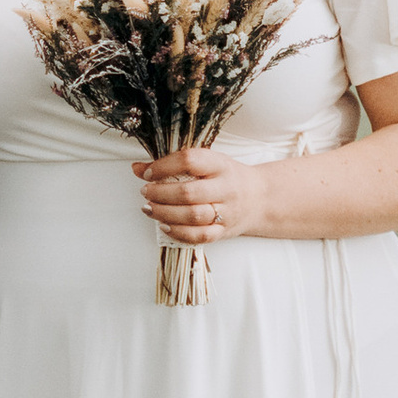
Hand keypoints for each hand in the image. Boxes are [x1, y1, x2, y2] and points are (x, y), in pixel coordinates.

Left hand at [134, 146, 261, 245]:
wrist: (261, 198)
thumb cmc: (227, 177)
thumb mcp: (207, 162)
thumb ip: (173, 164)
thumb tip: (137, 168)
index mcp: (221, 165)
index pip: (190, 161)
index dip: (164, 167)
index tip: (148, 172)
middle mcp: (226, 188)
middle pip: (189, 193)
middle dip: (160, 193)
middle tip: (145, 191)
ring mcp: (227, 212)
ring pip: (192, 216)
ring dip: (164, 213)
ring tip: (149, 207)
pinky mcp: (224, 231)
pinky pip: (199, 236)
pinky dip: (178, 232)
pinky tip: (164, 225)